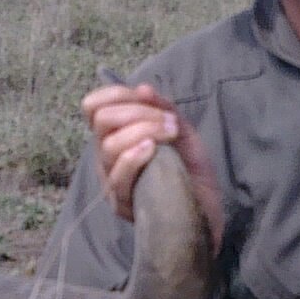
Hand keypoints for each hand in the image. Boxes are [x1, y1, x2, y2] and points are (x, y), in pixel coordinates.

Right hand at [81, 83, 224, 249]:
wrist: (206, 210)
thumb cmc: (190, 171)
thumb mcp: (180, 131)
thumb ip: (163, 109)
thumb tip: (143, 88)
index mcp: (115, 137)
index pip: (93, 107)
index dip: (116, 94)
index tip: (147, 98)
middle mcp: (106, 158)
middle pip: (101, 120)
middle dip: (137, 111)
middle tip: (168, 122)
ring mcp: (111, 182)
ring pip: (110, 145)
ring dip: (144, 130)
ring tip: (171, 134)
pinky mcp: (121, 204)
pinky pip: (118, 175)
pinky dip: (134, 156)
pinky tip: (153, 150)